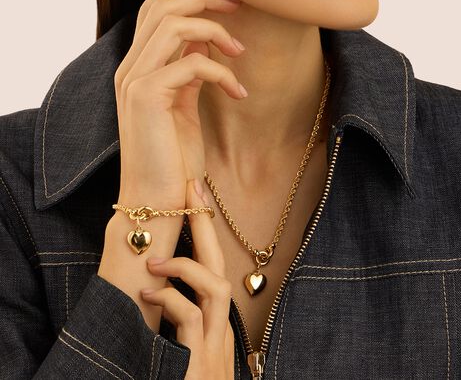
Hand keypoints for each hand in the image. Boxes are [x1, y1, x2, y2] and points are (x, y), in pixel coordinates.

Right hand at [113, 0, 246, 208]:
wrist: (154, 198)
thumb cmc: (171, 157)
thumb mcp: (182, 105)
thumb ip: (186, 70)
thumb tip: (204, 41)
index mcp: (137, 68)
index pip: (151, 13)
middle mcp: (129, 68)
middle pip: (163, 8)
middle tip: (236, 5)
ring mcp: (134, 80)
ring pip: (175, 25)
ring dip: (215, 31)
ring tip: (239, 52)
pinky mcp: (148, 96)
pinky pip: (193, 64)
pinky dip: (223, 74)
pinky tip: (238, 94)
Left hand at [140, 178, 234, 378]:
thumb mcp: (184, 352)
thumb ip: (179, 323)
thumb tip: (157, 290)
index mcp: (214, 325)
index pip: (215, 268)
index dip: (206, 232)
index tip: (196, 198)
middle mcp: (220, 329)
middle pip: (221, 265)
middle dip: (206, 225)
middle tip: (193, 188)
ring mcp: (214, 345)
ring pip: (215, 286)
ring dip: (186, 265)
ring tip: (157, 262)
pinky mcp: (201, 362)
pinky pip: (190, 316)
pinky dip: (171, 298)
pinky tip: (150, 296)